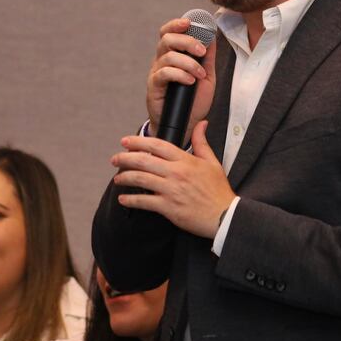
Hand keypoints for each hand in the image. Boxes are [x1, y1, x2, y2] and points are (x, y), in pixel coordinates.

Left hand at [111, 120, 235, 237]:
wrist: (225, 216)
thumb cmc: (218, 190)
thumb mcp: (212, 162)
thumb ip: (201, 142)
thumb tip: (201, 123)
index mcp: (185, 160)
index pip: (157, 145)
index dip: (138, 141)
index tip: (125, 141)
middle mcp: (176, 173)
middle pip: (143, 160)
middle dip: (124, 158)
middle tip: (115, 159)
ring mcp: (171, 190)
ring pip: (140, 179)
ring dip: (124, 178)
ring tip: (117, 178)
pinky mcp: (168, 208)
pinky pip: (144, 202)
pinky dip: (130, 200)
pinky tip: (123, 199)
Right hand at [146, 17, 216, 145]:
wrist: (186, 123)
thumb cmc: (193, 100)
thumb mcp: (206, 76)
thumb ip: (207, 58)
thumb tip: (212, 36)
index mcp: (173, 54)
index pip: (169, 32)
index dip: (176, 24)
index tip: (189, 21)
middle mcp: (162, 60)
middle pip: (167, 39)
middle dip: (186, 41)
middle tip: (201, 52)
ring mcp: (156, 73)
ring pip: (168, 56)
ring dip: (188, 62)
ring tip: (199, 74)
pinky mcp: (154, 86)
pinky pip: (164, 73)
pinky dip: (179, 74)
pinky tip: (190, 81)